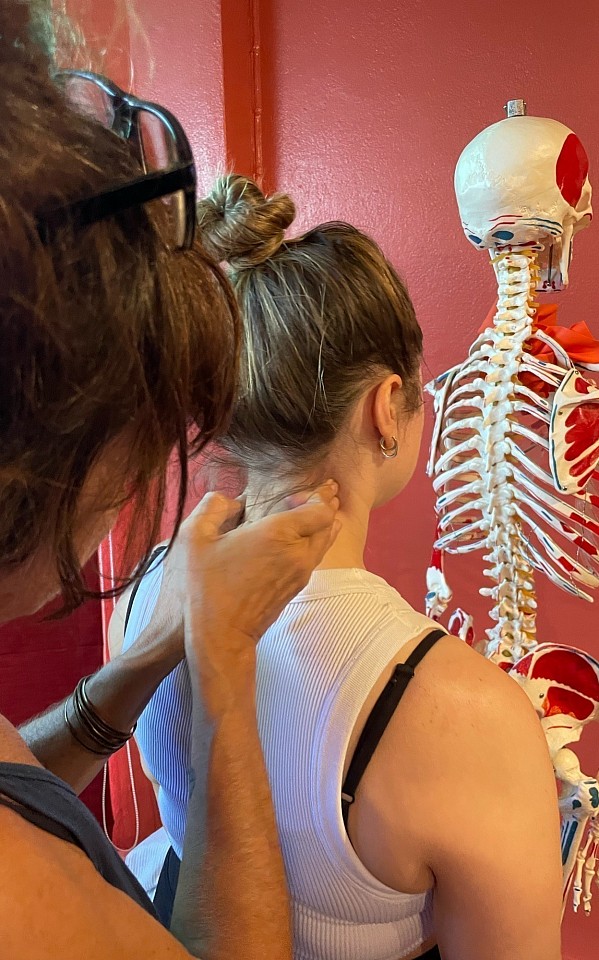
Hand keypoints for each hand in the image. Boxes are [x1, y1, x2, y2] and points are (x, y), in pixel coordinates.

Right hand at [180, 482, 339, 708]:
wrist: (218, 637)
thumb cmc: (202, 587)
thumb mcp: (193, 536)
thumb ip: (212, 506)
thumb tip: (230, 499)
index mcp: (278, 534)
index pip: (321, 509)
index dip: (315, 496)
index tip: (293, 494)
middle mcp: (297, 554)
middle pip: (329, 524)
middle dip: (325, 507)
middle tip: (315, 494)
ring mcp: (300, 574)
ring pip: (325, 543)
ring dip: (321, 526)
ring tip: (310, 514)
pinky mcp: (295, 589)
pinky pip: (314, 559)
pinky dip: (313, 544)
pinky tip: (295, 541)